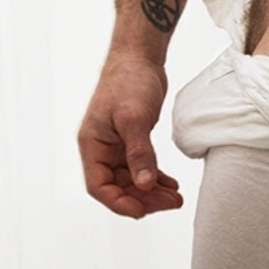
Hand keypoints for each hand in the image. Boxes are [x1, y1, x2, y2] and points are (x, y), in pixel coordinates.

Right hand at [77, 54, 183, 219]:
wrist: (139, 57)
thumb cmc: (128, 80)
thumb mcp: (134, 117)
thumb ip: (139, 152)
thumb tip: (143, 184)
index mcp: (92, 144)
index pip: (98, 186)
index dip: (119, 203)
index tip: (142, 211)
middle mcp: (101, 148)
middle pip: (117, 187)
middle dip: (143, 198)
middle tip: (171, 202)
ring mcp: (116, 145)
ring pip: (131, 179)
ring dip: (151, 191)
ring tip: (176, 197)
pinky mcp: (131, 139)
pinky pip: (140, 167)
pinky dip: (154, 177)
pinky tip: (170, 183)